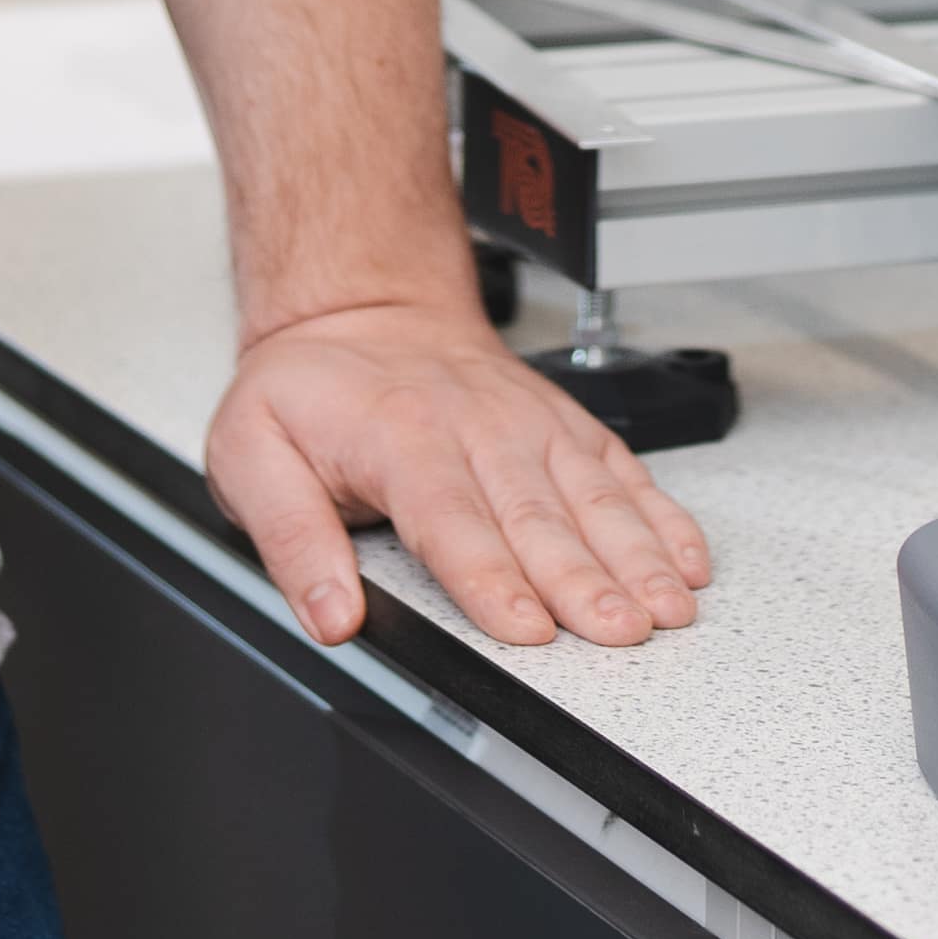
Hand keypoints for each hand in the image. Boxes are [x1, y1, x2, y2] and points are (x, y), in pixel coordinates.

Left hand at [198, 292, 718, 652]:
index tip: (526, 627)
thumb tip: (329, 613)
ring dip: (636, 553)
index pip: (451, 520)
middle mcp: (475, 427)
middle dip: (584, 579)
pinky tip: (686, 557)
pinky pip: (619, 470)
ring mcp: (527, 423)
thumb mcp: (251, 454)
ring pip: (591, 494)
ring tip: (669, 606)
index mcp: (399, 438)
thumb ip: (290, 538)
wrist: (360, 306)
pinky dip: (660, 515)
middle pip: (536, 515)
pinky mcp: (560, 424)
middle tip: (621, 632)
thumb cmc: (310, 388)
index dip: (492, 579)